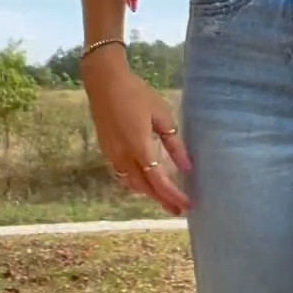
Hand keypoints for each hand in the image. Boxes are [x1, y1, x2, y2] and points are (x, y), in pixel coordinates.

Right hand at [81, 53, 191, 214]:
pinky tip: (145, 182)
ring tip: (165, 199)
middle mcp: (123, 157)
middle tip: (179, 210)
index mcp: (139, 149)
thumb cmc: (136, 94)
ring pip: (132, 184)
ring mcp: (112, 155)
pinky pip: (122, 175)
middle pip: (145, 188)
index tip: (188, 206)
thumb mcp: (162, 116)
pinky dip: (136, 184)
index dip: (173, 196)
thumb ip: (174, 144)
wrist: (104, 82)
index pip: (159, 182)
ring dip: (149, 194)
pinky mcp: (106, 150)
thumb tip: (187, 167)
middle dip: (162, 201)